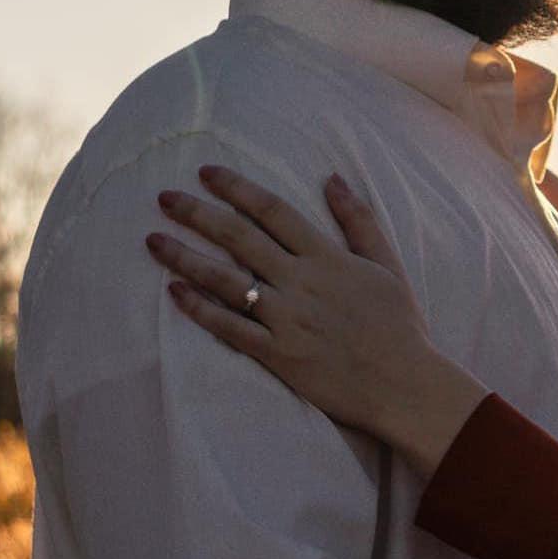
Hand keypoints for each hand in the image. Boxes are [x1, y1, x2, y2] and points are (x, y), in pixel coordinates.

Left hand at [145, 166, 489, 478]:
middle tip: (164, 198)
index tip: (206, 173)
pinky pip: (230, 328)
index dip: (237, 188)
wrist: (404, 385)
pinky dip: (200, 309)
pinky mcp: (278, 355)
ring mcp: (286, 319)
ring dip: (186, 257)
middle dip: (198, 214)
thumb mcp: (386, 264)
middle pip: (239, 238)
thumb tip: (332, 177)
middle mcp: (301, 282)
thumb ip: (358, 220)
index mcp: (326, 257)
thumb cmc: (399, 324)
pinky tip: (174, 291)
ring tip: (154, 240)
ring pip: (225, 281)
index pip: (272, 211)